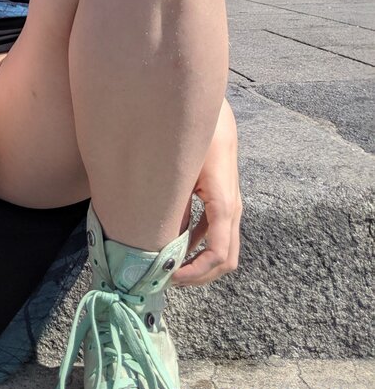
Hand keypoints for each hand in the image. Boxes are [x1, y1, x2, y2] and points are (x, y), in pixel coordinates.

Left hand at [172, 98, 241, 286]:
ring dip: (197, 263)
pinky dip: (197, 245)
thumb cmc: (197, 134)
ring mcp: (229, 204)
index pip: (218, 254)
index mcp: (223, 203)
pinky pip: (214, 232)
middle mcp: (231, 208)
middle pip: (225, 260)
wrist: (212, 110)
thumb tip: (157, 236)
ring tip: (165, 265)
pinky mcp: (222, 198)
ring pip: (222, 249)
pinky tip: (173, 243)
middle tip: (163, 278)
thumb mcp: (181, 168)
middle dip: (197, 276)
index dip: (194, 273)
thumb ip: (173, 201)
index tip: (166, 276)